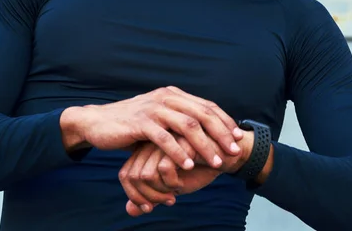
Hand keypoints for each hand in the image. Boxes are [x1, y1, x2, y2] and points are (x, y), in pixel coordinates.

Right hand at [60, 86, 243, 169]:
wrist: (98, 122)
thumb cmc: (132, 124)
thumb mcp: (159, 117)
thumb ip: (178, 119)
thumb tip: (207, 129)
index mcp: (173, 94)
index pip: (206, 106)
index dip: (224, 121)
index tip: (238, 137)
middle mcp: (166, 97)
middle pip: (202, 114)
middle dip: (221, 134)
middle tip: (233, 151)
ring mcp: (153, 108)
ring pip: (187, 126)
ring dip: (204, 146)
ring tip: (215, 163)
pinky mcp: (139, 122)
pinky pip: (164, 138)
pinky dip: (178, 153)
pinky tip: (188, 166)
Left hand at [119, 131, 254, 215]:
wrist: (226, 154)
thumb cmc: (198, 169)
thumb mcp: (172, 187)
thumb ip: (150, 196)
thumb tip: (129, 211)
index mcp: (146, 150)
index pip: (126, 175)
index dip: (136, 196)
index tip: (152, 207)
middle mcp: (150, 142)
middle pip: (133, 176)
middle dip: (150, 197)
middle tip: (170, 201)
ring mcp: (162, 140)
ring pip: (145, 175)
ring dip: (162, 192)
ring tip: (178, 191)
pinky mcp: (176, 140)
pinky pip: (163, 169)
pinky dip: (173, 183)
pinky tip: (185, 181)